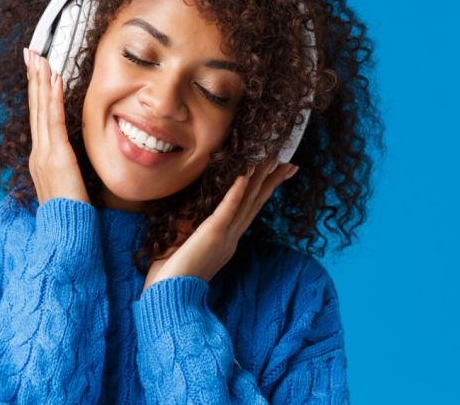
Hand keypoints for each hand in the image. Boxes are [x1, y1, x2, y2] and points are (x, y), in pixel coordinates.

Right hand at [23, 47, 90, 205]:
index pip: (38, 119)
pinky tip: (53, 79)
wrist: (65, 235)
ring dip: (40, 81)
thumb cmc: (71, 217)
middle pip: (35, 108)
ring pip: (41, 110)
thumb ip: (69, 172)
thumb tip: (74, 163)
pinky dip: (52, 97)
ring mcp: (44, 154)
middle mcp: (38, 154)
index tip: (36, 71)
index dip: (36, 93)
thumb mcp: (69, 188)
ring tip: (40, 57)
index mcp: (41, 160)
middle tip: (30, 53)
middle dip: (33, 78)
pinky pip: (53, 120)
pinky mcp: (56, 156)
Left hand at [142, 161, 299, 292]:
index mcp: (227, 241)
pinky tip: (244, 175)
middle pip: (255, 202)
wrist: (170, 300)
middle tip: (289, 162)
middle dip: (272, 181)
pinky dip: (235, 192)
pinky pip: (226, 210)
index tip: (278, 174)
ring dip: (259, 178)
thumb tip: (189, 216)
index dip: (264, 190)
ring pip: (247, 201)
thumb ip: (193, 232)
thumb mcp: (186, 249)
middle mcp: (231, 238)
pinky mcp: (212, 235)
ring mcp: (224, 236)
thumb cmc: (173, 278)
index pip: (249, 210)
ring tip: (272, 159)